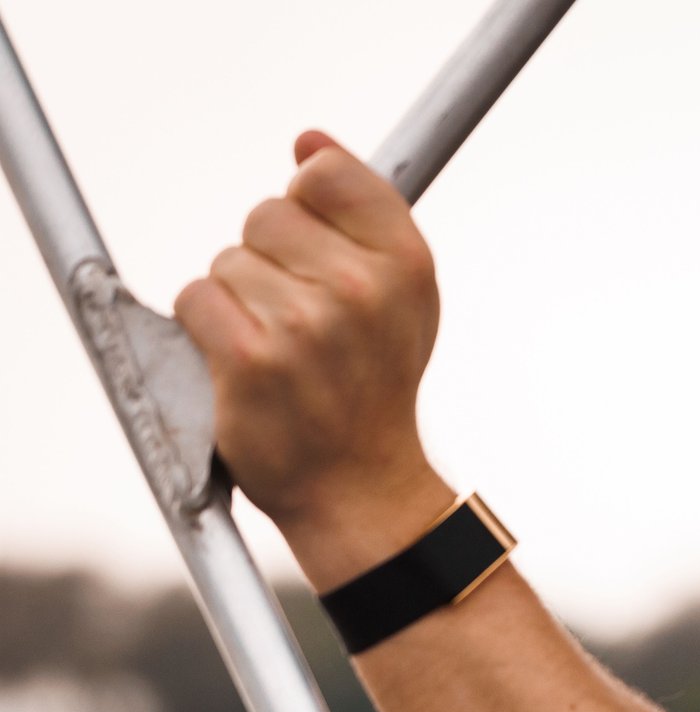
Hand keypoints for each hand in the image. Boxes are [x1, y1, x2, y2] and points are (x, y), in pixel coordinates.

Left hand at [175, 131, 451, 586]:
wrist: (361, 485)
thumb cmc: (375, 382)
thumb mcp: (403, 294)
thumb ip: (363, 210)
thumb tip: (308, 141)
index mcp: (407, 263)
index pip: (324, 173)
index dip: (307, 206)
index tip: (318, 253)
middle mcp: (362, 290)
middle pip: (265, 216)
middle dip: (268, 261)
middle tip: (301, 322)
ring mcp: (306, 326)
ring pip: (227, 262)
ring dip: (237, 303)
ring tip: (279, 352)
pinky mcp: (251, 361)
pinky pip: (197, 300)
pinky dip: (207, 331)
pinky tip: (244, 366)